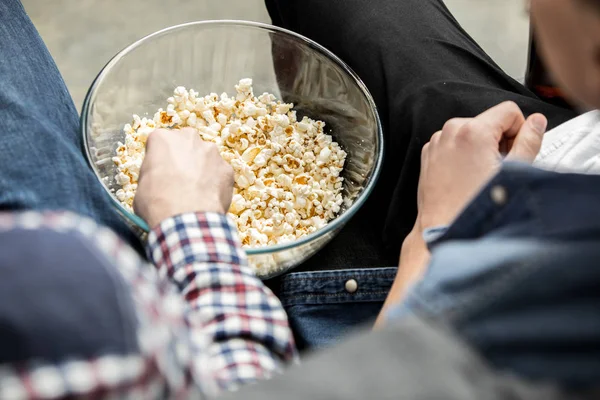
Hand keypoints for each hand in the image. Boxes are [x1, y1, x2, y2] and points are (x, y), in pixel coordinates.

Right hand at [134, 128, 233, 227]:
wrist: (186, 217)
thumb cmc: (157, 201)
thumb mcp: (141, 185)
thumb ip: (153, 172)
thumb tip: (159, 178)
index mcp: (163, 138)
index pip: (160, 143)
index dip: (160, 159)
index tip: (160, 172)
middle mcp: (189, 138)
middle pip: (186, 143)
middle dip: (184, 157)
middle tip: (180, 178)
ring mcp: (211, 152)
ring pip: (206, 157)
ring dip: (202, 168)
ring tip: (197, 190)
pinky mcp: (227, 168)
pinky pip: (220, 173)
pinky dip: (216, 183)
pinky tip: (209, 197)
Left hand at [416, 102, 546, 230]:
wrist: (444, 227)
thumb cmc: (474, 205)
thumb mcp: (513, 171)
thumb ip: (530, 141)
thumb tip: (536, 122)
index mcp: (472, 131)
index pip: (508, 110)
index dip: (519, 131)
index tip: (514, 152)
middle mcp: (450, 131)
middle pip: (489, 121)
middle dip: (499, 140)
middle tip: (498, 167)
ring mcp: (436, 142)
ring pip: (471, 131)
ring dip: (481, 147)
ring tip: (480, 174)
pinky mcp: (429, 153)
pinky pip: (454, 143)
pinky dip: (463, 153)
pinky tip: (466, 176)